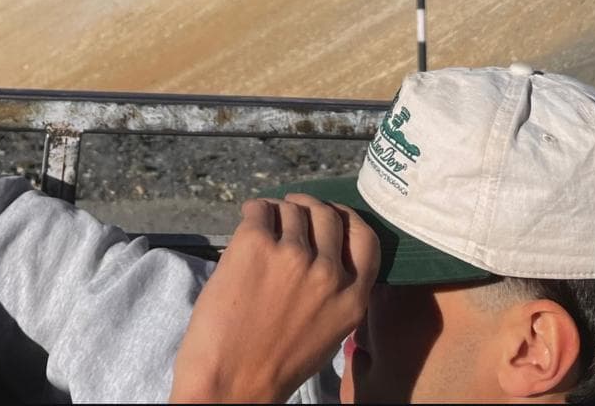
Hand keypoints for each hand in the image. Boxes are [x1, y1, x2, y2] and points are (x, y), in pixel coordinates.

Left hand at [170, 194, 379, 403]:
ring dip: (278, 212)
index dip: (347, 219)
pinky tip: (247, 221)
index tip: (332, 214)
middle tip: (292, 209)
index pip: (365, 239)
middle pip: (327, 216)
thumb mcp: (327, 333)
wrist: (229, 385)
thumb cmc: (272, 366)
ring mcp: (293, 255)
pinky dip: (253, 211)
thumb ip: (335, 293)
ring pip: (292, 210)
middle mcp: (328, 273)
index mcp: (352, 299)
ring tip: (264, 226)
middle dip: (309, 208)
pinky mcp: (256, 244)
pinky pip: (260, 209)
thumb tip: (324, 251)